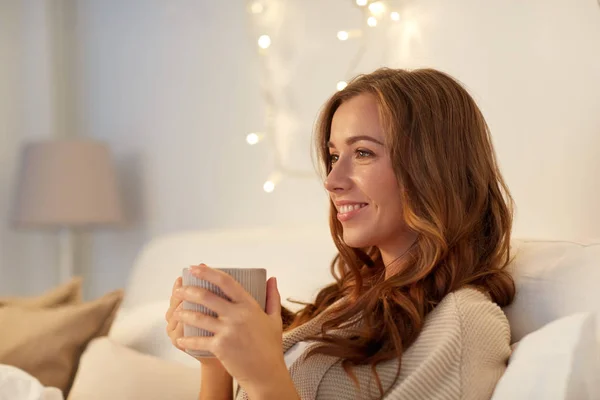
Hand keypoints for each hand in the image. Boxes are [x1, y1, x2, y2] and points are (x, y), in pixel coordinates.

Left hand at [173, 264, 293, 394]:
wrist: (266, 373)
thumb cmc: (270, 346)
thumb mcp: (274, 319)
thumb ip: (272, 297)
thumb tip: (272, 278)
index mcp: (249, 305)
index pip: (226, 281)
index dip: (208, 272)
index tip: (195, 267)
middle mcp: (236, 315)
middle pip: (206, 296)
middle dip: (188, 291)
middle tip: (179, 290)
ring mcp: (227, 331)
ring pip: (198, 317)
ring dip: (183, 313)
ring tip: (177, 311)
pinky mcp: (220, 346)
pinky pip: (197, 340)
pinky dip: (186, 340)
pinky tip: (180, 339)